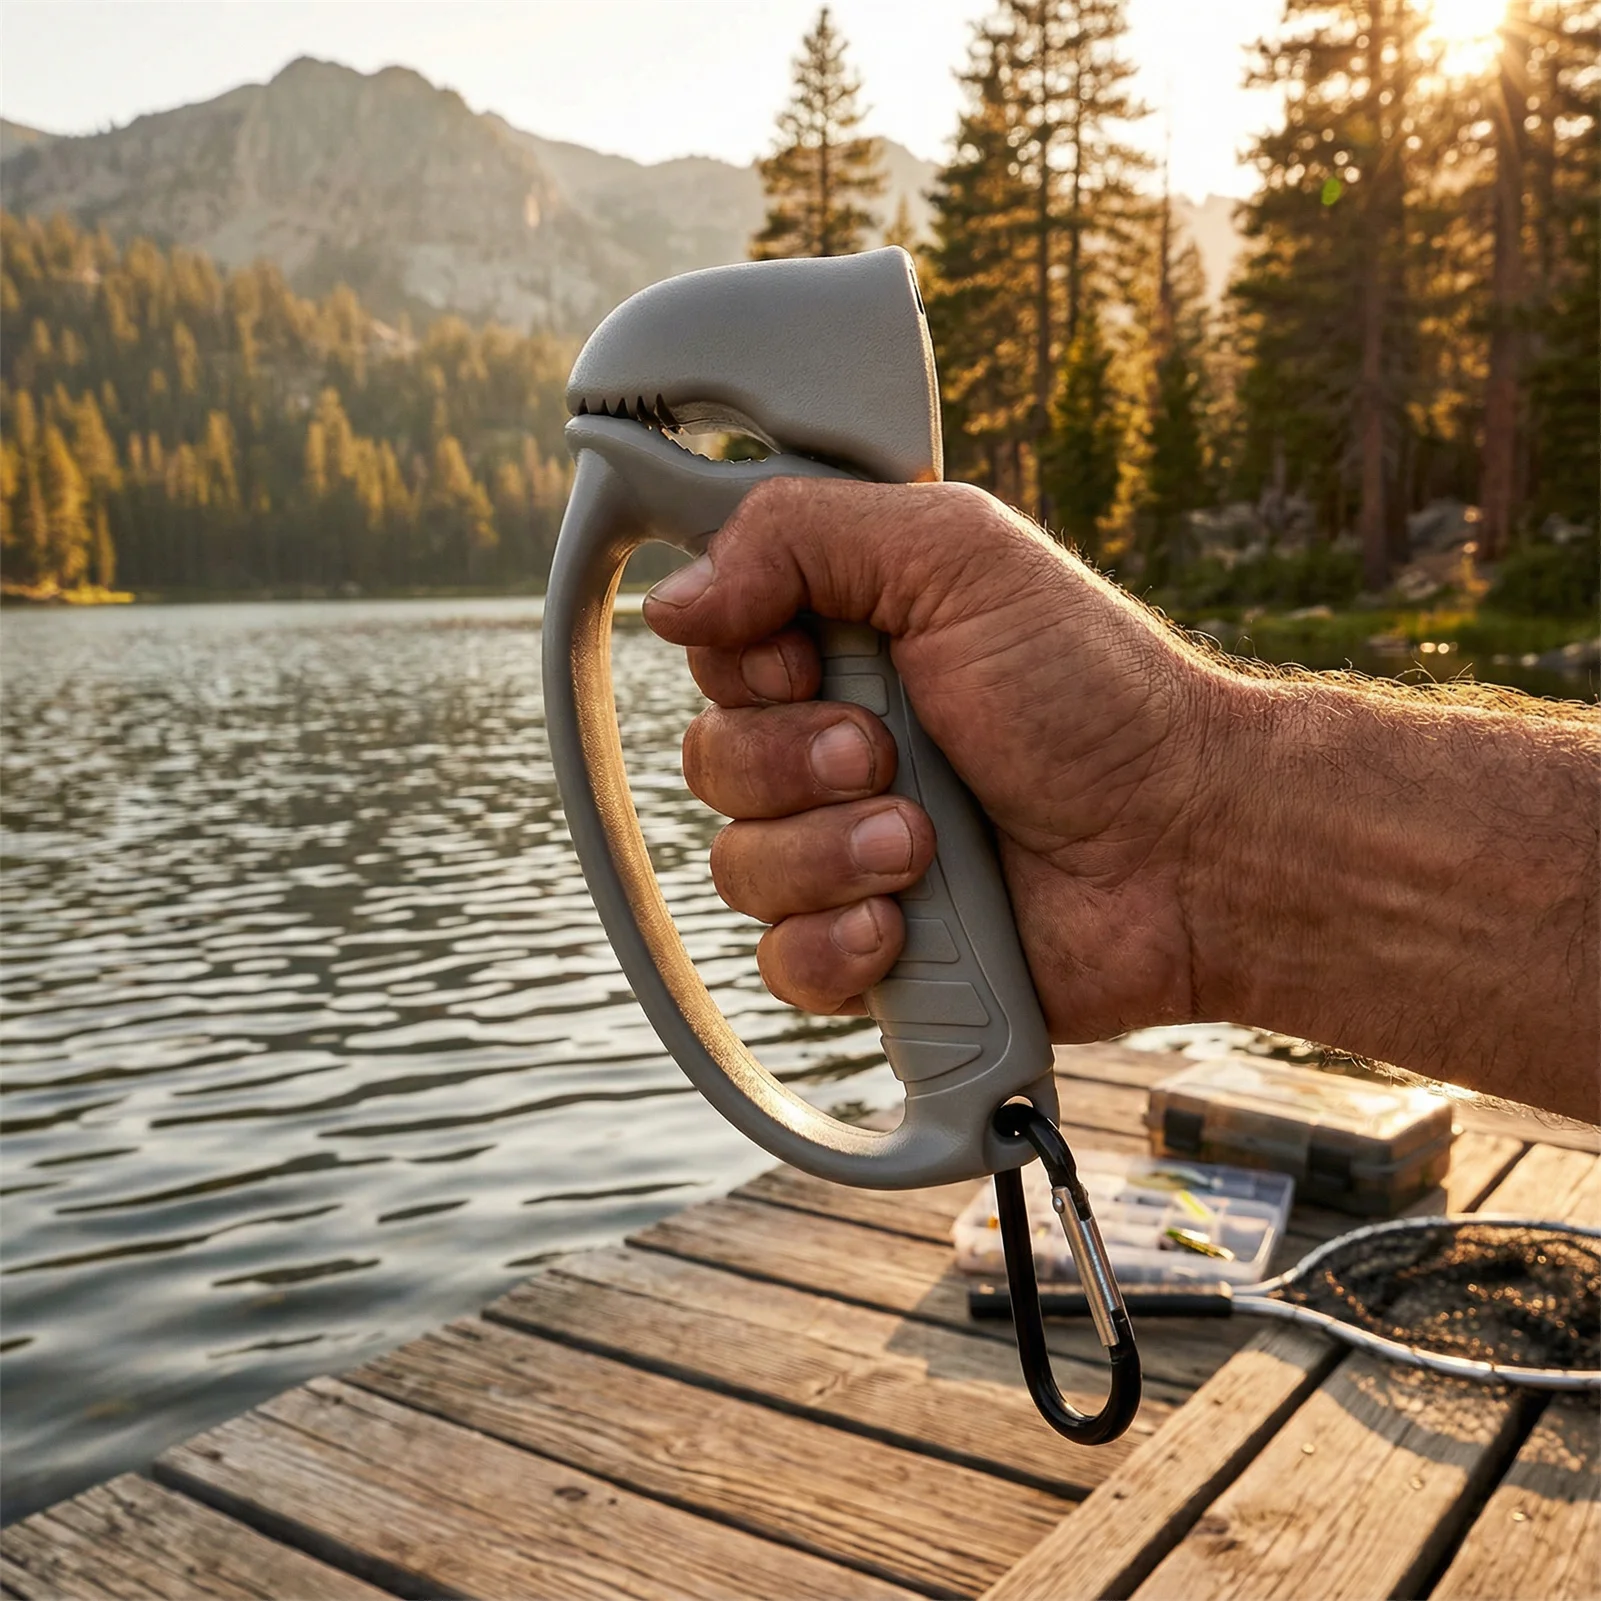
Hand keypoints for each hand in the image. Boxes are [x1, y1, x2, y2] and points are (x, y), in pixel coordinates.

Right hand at [642, 478, 1232, 1042]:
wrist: (1185, 846)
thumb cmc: (1096, 694)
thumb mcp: (954, 555)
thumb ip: (800, 535)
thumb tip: (673, 601)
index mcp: (849, 645)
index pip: (716, 653)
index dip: (748, 664)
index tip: (816, 660)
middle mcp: (837, 747)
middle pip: (710, 761)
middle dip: (794, 764)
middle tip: (890, 754)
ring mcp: (849, 852)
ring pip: (736, 867)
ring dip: (829, 853)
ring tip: (925, 844)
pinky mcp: (870, 949)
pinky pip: (780, 963)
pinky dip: (837, 946)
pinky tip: (905, 924)